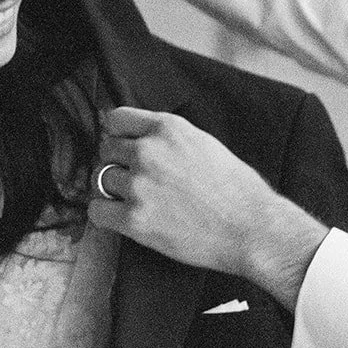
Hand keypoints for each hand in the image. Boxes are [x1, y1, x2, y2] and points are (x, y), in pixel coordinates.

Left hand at [90, 106, 328, 309]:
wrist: (251, 228)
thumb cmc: (237, 190)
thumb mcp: (204, 144)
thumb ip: (169, 139)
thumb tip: (139, 139)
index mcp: (168, 128)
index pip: (116, 119)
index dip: (117, 135)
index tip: (122, 147)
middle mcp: (148, 151)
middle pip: (107, 150)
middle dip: (118, 164)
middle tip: (137, 181)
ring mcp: (139, 185)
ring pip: (101, 179)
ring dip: (114, 190)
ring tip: (137, 202)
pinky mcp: (134, 219)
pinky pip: (97, 211)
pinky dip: (105, 215)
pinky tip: (121, 218)